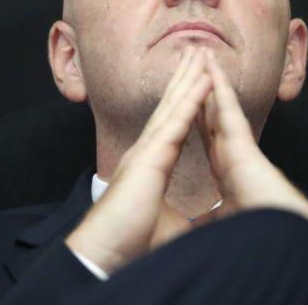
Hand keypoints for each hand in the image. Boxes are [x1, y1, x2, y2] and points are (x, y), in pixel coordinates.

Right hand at [66, 47, 212, 273]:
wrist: (104, 255)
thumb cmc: (128, 244)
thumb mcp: (166, 225)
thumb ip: (180, 214)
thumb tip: (201, 224)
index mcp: (150, 164)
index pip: (174, 126)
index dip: (185, 101)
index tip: (197, 82)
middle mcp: (146, 151)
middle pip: (170, 106)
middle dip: (184, 77)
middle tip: (197, 51)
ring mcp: (146, 151)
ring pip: (173, 106)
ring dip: (189, 78)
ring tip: (202, 52)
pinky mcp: (150, 157)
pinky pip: (176, 121)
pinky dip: (190, 99)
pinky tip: (203, 80)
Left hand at [200, 49, 307, 253]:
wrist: (279, 244)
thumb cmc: (259, 241)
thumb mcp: (227, 227)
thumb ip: (217, 218)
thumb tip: (204, 228)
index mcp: (228, 175)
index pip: (207, 139)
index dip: (196, 118)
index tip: (185, 101)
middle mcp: (234, 157)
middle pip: (212, 116)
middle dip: (201, 90)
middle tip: (190, 64)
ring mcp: (241, 150)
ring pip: (222, 107)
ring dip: (210, 79)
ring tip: (200, 52)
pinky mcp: (246, 148)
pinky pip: (230, 112)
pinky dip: (221, 90)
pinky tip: (212, 68)